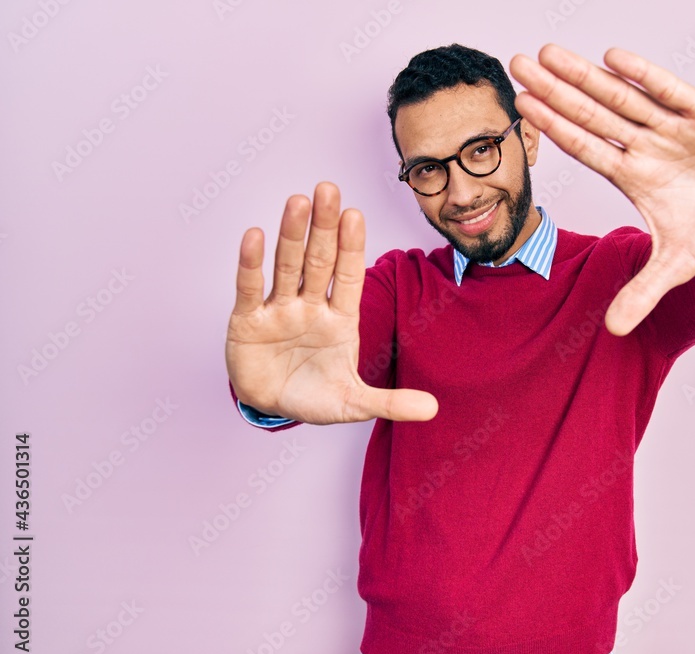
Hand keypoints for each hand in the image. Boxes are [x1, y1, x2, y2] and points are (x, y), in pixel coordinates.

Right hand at [225, 182, 437, 423]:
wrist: (270, 407)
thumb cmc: (314, 396)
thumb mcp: (353, 403)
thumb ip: (390, 402)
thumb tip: (433, 410)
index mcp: (340, 318)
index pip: (349, 276)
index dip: (353, 247)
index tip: (356, 214)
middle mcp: (310, 305)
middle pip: (319, 260)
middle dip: (324, 227)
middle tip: (329, 189)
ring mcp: (279, 309)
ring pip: (287, 265)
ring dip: (292, 234)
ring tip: (298, 201)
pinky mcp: (248, 321)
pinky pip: (250, 288)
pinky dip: (252, 264)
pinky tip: (256, 236)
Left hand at [510, 44, 694, 335]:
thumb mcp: (677, 266)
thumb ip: (642, 293)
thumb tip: (613, 330)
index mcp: (634, 176)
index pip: (585, 147)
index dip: (554, 128)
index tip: (522, 107)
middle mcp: (646, 147)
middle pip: (591, 115)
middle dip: (556, 92)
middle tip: (520, 65)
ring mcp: (672, 128)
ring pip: (622, 98)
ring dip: (586, 77)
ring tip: (550, 55)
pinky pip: (671, 92)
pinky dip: (645, 76)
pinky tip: (614, 59)